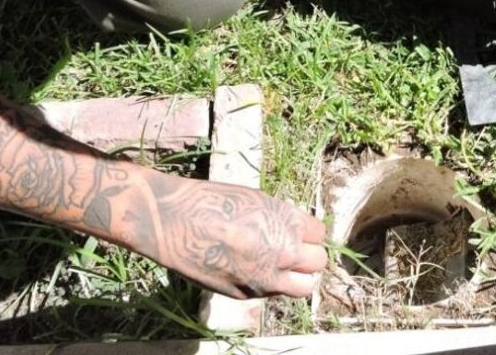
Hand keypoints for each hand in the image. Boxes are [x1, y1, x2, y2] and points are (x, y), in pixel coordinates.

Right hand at [142, 173, 326, 298]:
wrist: (175, 221)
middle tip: (291, 249)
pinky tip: (249, 268)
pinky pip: (271, 292)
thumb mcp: (257, 200)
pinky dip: (268, 283)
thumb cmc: (213, 201)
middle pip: (318, 262)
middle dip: (308, 256)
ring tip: (278, 265)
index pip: (320, 234)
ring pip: (303, 286)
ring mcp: (266, 277)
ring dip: (296, 276)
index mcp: (287, 222)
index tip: (299, 232)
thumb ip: (281, 219)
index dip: (309, 233)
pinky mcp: (246, 294)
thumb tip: (296, 232)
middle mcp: (283, 251)